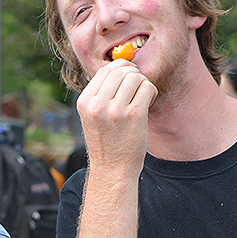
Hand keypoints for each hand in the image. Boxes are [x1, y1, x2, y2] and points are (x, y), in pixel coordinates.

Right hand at [77, 58, 156, 180]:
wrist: (112, 170)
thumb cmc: (106, 142)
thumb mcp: (93, 116)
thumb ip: (101, 94)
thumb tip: (121, 67)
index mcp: (84, 102)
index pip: (105, 70)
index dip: (121, 69)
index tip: (128, 78)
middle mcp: (97, 105)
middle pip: (121, 70)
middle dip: (133, 74)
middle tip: (138, 87)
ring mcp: (115, 110)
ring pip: (136, 77)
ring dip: (143, 83)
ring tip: (142, 97)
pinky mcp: (133, 115)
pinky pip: (147, 88)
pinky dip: (151, 92)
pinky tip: (148, 104)